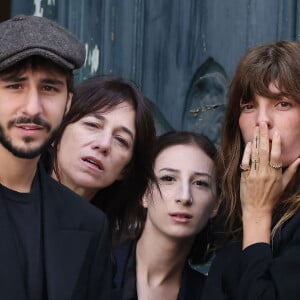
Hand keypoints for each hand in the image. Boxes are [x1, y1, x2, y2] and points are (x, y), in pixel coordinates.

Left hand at [240, 122, 299, 247]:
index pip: (276, 156)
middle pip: (264, 151)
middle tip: (263, 124)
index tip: (276, 133)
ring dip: (255, 140)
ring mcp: (254, 174)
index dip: (276, 144)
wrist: (257, 209)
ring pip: (255, 154)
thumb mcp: (284, 185)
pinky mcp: (244, 176)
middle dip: (264, 136)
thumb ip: (291, 171)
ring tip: (256, 129)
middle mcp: (265, 173)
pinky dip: (247, 152)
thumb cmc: (271, 197)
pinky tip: (249, 143)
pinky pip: (245, 162)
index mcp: (275, 174)